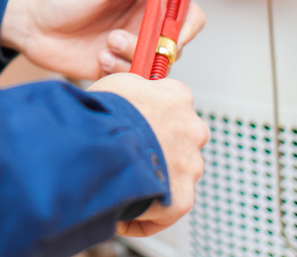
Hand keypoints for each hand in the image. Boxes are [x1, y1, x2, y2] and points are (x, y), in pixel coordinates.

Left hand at [0, 0, 205, 79]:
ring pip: (155, 65)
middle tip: (119, 38)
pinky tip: (99, 58)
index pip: (188, 13)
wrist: (32, 23)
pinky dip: (119, 72)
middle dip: (152, 47)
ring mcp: (132, 47)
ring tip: (106, 45)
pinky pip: (134, 80)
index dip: (185, 26)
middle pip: (174, 45)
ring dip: (132, 59)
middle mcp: (144, 24)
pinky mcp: (118, 68)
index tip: (168, 31)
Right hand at [88, 72, 209, 236]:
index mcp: (178, 97)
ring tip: (123, 180)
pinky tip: (123, 213)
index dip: (152, 113)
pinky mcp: (182, 198)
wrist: (104, 145)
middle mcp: (192, 129)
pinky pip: (166, 210)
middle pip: (180, 139)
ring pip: (176, 172)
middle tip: (129, 151)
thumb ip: (136, 88)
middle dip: (160, 146)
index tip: (137, 120)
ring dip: (155, 177)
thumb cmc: (106, 112)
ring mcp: (190, 165)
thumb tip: (135, 93)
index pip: (173, 103)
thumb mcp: (119, 83)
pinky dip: (147, 213)